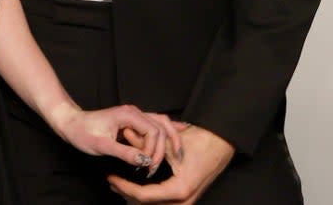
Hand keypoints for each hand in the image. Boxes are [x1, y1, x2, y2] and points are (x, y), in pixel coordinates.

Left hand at [48, 102, 181, 175]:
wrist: (71, 123)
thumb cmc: (83, 132)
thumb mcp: (102, 146)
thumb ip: (124, 152)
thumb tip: (145, 160)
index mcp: (128, 114)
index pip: (154, 132)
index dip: (154, 151)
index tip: (145, 166)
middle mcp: (134, 112)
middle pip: (161, 127)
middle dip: (162, 149)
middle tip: (154, 168)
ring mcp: (134, 116)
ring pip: (160, 125)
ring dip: (167, 141)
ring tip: (176, 156)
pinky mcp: (132, 122)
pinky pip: (154, 127)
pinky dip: (164, 135)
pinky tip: (176, 138)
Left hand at [109, 123, 234, 203]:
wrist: (221, 143)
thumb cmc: (200, 142)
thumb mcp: (170, 142)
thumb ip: (145, 142)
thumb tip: (126, 134)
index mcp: (179, 190)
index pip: (143, 196)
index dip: (124, 187)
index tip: (111, 178)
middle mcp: (184, 201)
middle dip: (127, 194)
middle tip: (112, 182)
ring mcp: (186, 202)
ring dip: (136, 198)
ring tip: (119, 186)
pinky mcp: (186, 198)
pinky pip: (163, 203)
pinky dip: (148, 199)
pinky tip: (136, 190)